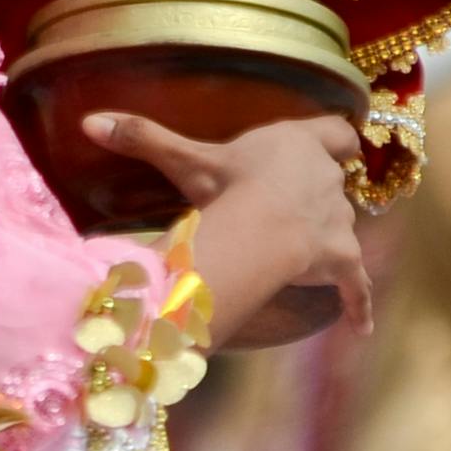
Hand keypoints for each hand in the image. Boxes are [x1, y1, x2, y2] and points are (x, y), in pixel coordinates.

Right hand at [74, 107, 373, 341]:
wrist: (261, 226)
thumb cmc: (228, 186)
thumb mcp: (185, 160)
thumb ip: (143, 138)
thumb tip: (88, 121)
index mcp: (299, 144)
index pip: (337, 133)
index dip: (337, 140)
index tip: (341, 146)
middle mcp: (327, 178)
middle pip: (336, 182)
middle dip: (320, 194)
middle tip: (293, 209)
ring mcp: (340, 220)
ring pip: (343, 227)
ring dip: (328, 238)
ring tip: (302, 255)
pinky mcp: (343, 260)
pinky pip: (355, 285)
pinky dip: (358, 304)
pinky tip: (362, 329)